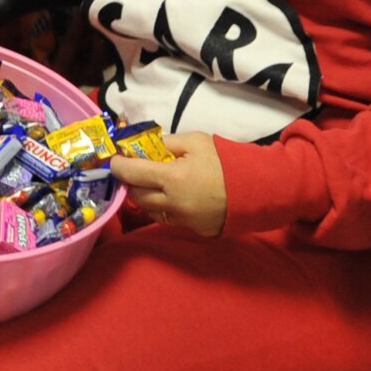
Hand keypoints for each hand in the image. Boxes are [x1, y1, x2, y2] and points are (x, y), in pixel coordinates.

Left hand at [109, 131, 227, 236]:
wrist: (255, 189)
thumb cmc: (225, 161)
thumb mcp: (195, 141)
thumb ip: (168, 142)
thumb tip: (147, 146)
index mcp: (171, 178)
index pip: (132, 173)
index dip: (119, 165)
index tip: (115, 159)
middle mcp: (172, 203)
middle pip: (136, 195)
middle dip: (130, 182)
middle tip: (133, 170)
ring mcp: (182, 219)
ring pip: (149, 210)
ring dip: (144, 196)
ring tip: (150, 183)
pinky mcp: (192, 229)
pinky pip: (167, 219)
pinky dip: (161, 208)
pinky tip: (168, 196)